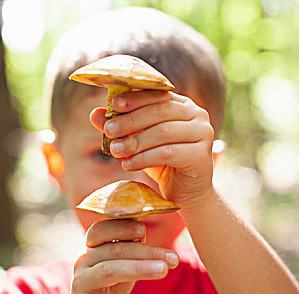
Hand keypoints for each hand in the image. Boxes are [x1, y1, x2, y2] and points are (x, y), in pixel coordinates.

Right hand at [59, 219, 178, 293]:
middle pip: (114, 251)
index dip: (121, 227)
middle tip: (173, 258)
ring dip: (140, 269)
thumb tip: (144, 230)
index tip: (144, 230)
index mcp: (88, 247)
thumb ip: (127, 250)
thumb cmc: (107, 287)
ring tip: (164, 270)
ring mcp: (81, 286)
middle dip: (145, 252)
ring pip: (111, 272)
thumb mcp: (116, 265)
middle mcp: (81, 263)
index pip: (100, 230)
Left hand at [90, 90, 214, 210]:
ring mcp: (203, 134)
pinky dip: (144, 158)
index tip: (114, 104)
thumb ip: (121, 127)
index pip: (158, 95)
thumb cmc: (162, 163)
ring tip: (115, 151)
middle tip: (109, 130)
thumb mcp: (139, 142)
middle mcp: (197, 115)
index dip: (136, 98)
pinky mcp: (201, 156)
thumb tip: (95, 113)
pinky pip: (168, 153)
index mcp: (183, 105)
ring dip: (135, 141)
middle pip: (160, 111)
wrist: (186, 193)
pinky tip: (128, 165)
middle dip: (131, 120)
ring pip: (163, 132)